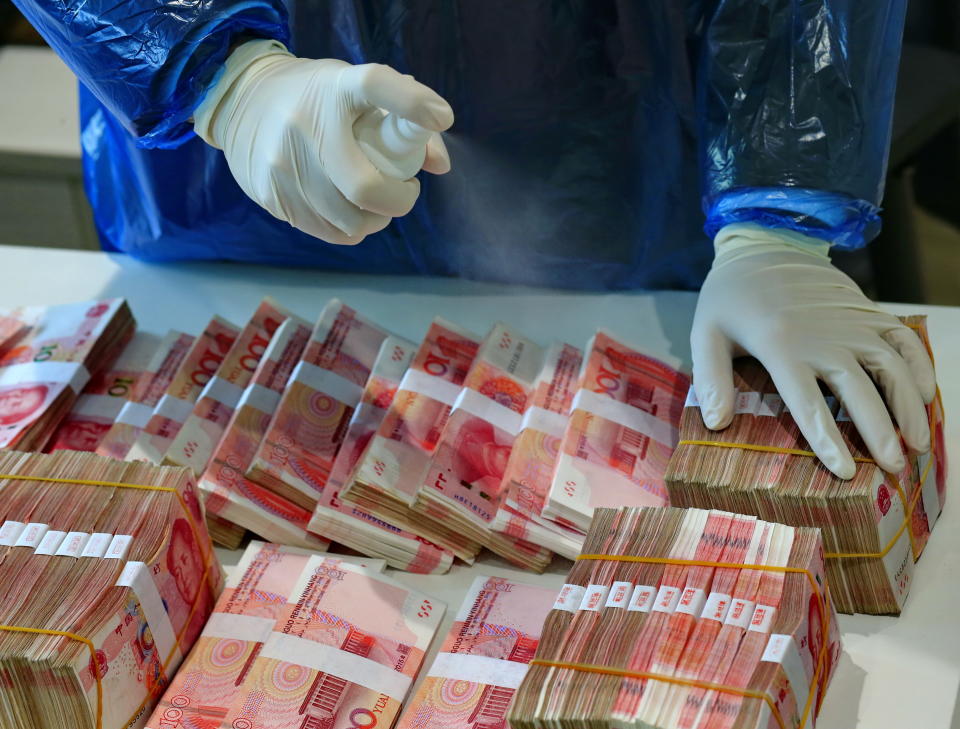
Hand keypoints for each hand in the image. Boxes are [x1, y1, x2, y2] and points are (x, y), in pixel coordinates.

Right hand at [194, 40, 452, 244]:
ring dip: (375, 218)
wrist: (241, 101)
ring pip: (350, 220)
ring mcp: (283, 163)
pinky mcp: (270, 194)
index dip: (411, 103)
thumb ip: (404, 118)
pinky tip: (349, 210)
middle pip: (366, 186)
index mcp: (335, 87)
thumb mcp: (354, 88)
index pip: (375, 86)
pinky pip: (329, 230)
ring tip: (375, 202)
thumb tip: (438, 165)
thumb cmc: (317, 98)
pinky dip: (350, 227)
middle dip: (399, 200)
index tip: (439, 116)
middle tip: (404, 190)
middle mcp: (305, 123)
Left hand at [691, 223, 935, 478]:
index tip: (846, 472)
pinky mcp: (866, 310)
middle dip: (880, 432)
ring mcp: (850, 321)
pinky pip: (902, 339)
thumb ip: (712, 378)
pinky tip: (927, 396)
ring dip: (909, 405)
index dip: (829, 441)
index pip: (808, 403)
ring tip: (917, 443)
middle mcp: (823, 335)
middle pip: (859, 390)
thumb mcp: (706, 333)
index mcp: (781, 345)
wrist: (763, 244)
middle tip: (894, 468)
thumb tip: (716, 424)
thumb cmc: (730, 297)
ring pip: (890, 366)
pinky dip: (920, 365)